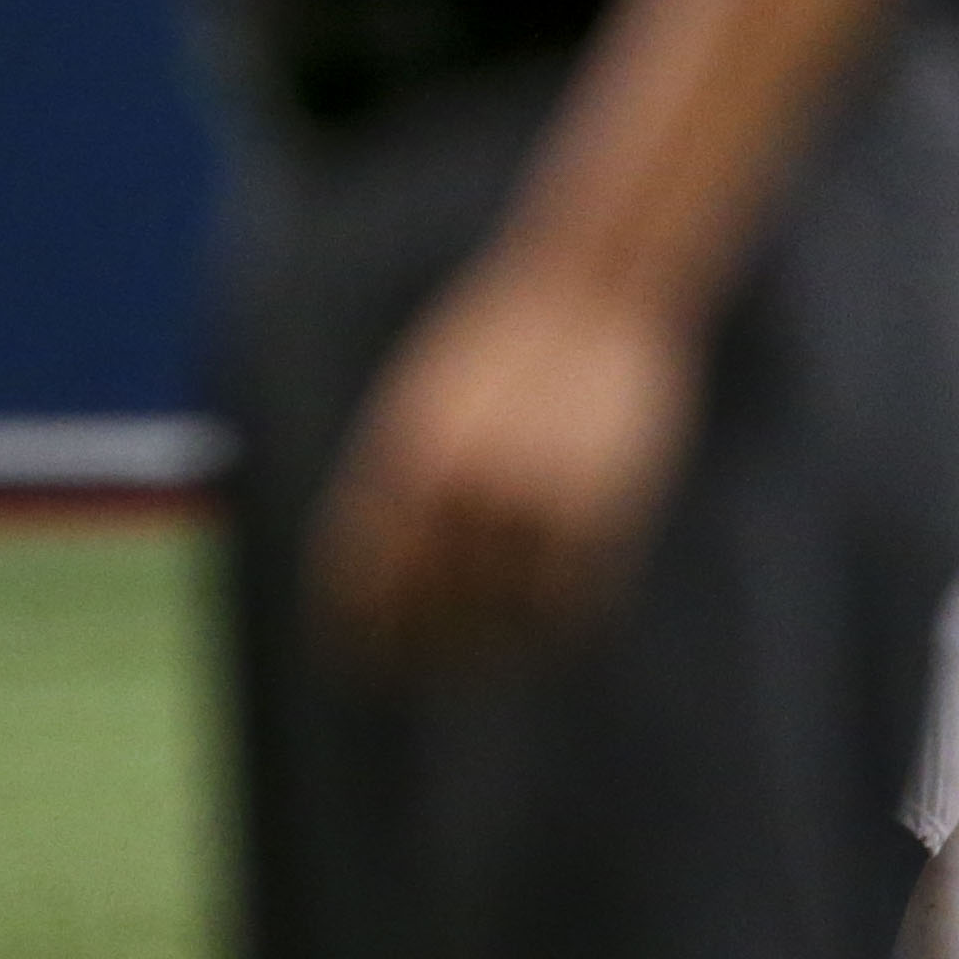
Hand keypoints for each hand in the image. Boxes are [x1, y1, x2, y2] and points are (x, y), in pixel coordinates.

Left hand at [309, 253, 699, 668]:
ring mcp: (530, 504)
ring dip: (494, 648)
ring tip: (495, 654)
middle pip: (429, 615)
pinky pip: (568, 606)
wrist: (594, 288)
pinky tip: (547, 629)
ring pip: (501, 620)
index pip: (362, 587)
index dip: (360, 637)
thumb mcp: (424, 410)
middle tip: (432, 670)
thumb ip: (399, 494)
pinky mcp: (598, 513)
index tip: (366, 661)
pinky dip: (554, 629)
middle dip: (425, 653)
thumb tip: (383, 588)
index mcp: (402, 464)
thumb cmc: (502, 344)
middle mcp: (458, 492)